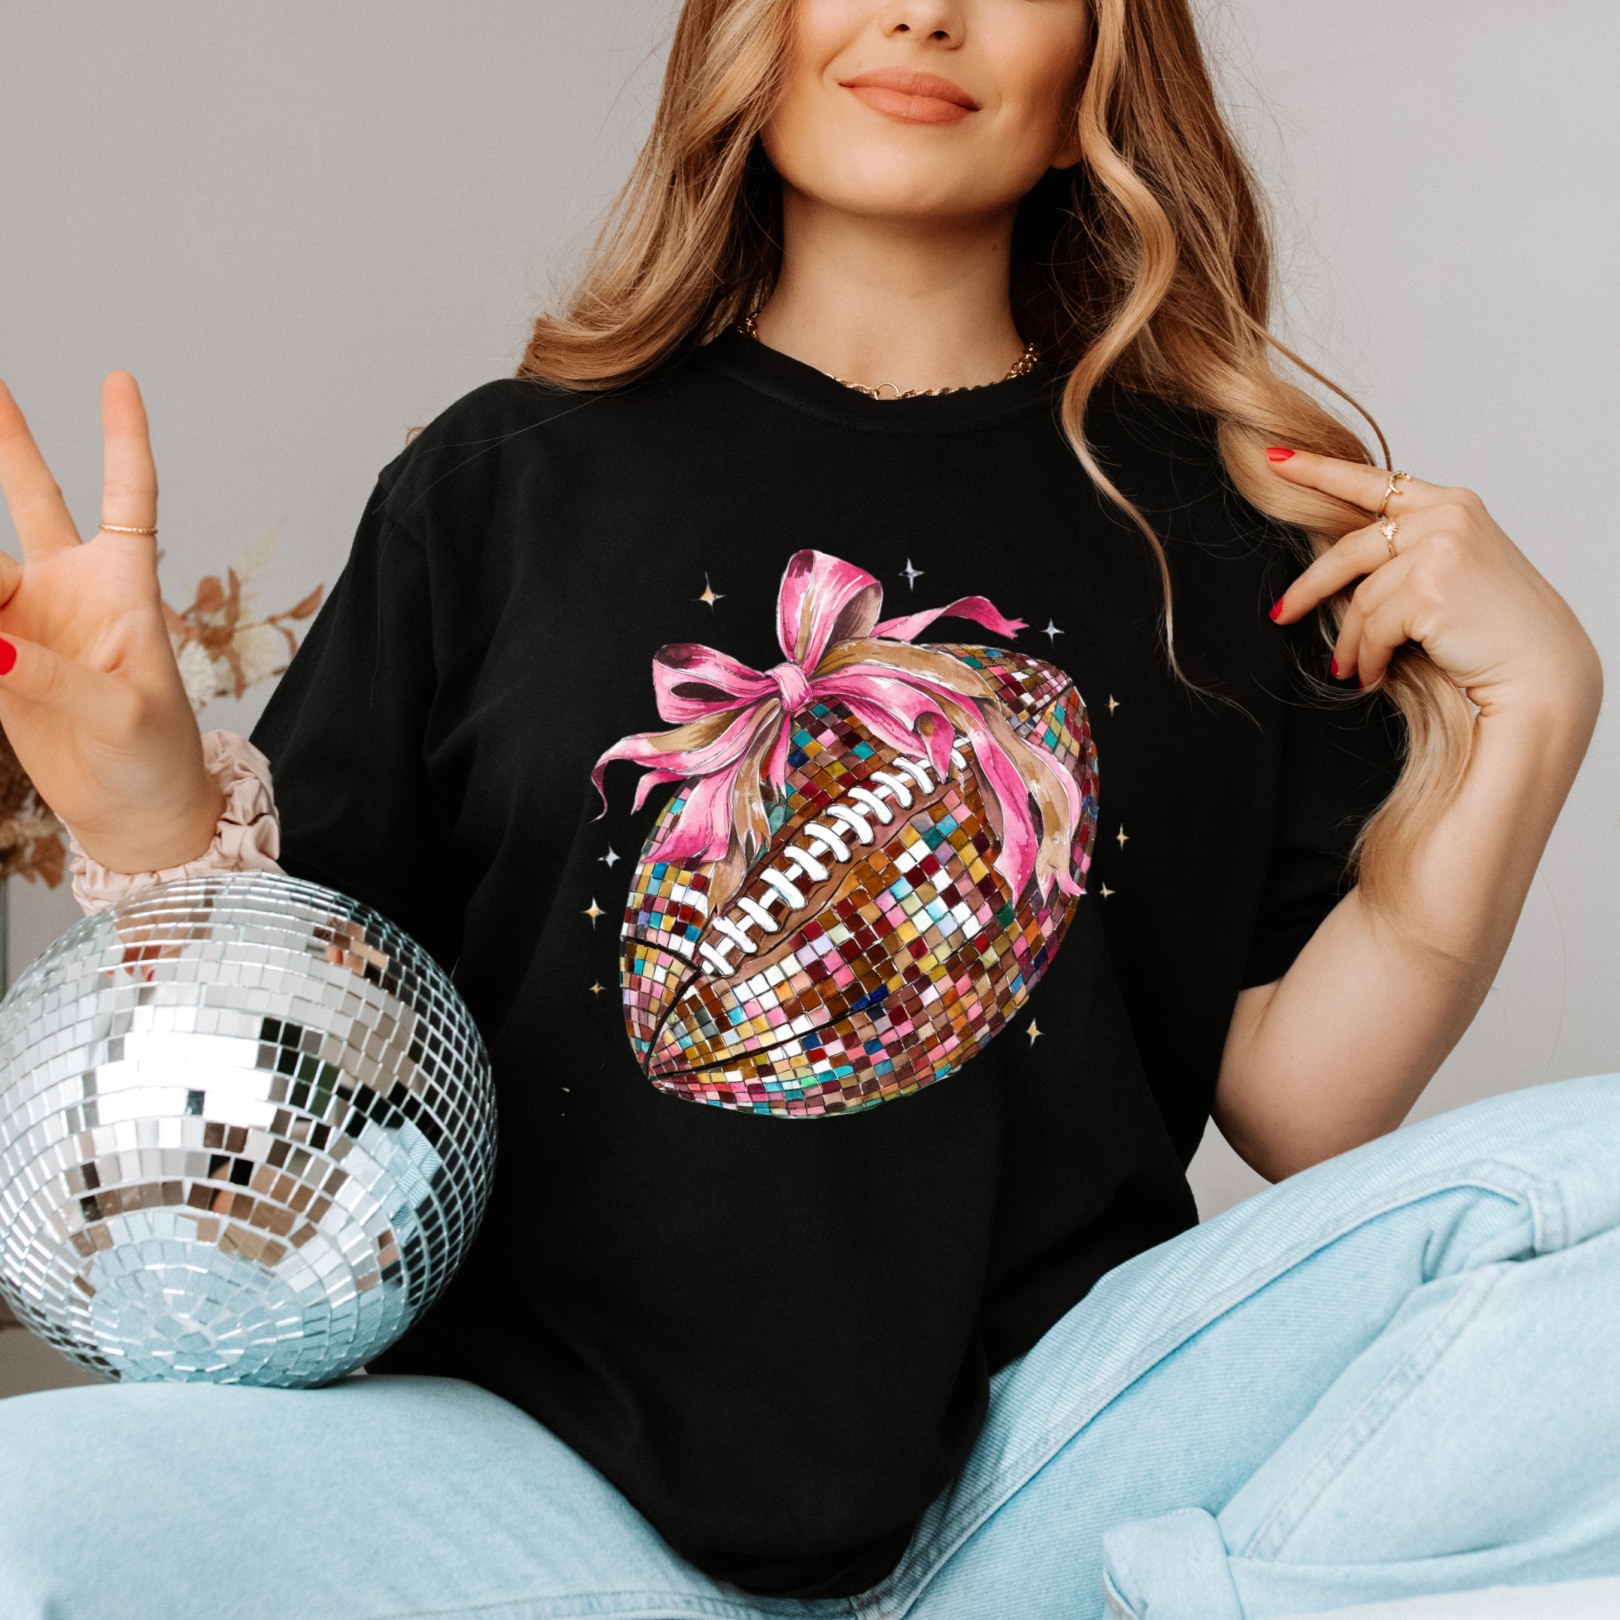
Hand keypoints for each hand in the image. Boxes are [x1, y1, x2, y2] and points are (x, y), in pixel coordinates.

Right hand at [0, 372, 221, 870]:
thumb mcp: (126, 715)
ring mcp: (28, 620)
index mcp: (127, 587)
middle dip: (7, 440)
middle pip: (32, 496)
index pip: (128, 495)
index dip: (124, 438)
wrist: (137, 814)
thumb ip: (57, 678)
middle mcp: (74, 589)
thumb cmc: (157, 758)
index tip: (120, 379)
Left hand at [1265, 450, 1600, 725]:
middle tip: (1281, 613)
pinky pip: (1373, 629)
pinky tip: (1372, 675)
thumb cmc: (1496, 628)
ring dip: (1350, 642)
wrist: (1541, 668)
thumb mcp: (1453, 570)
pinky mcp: (1428, 589)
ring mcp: (1439, 549)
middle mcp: (1446, 516)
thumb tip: (1339, 573)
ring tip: (1351, 669)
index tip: (1278, 460)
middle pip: (1348, 550)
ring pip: (1361, 599)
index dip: (1319, 471)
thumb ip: (1406, 553)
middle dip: (1309, 587)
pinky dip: (1367, 658)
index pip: (1373, 482)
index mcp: (1451, 505)